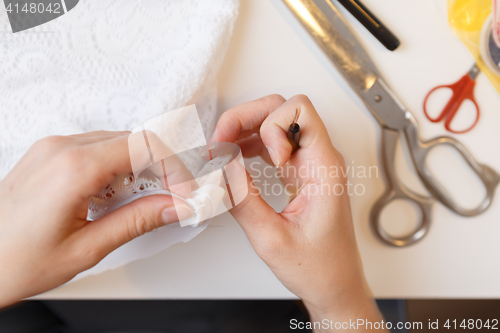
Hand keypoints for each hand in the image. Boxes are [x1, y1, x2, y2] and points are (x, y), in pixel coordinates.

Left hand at [0, 131, 192, 307]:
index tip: (184, 192)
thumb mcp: (87, 248)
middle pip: (134, 140)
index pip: (145, 146)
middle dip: (162, 168)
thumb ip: (138, 221)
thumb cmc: (16, 261)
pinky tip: (115, 195)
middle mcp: (62, 148)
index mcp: (74, 168)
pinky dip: (117, 167)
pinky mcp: (49, 154)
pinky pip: (96, 148)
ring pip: (118, 142)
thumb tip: (176, 206)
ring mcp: (53, 148)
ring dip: (140, 168)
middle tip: (172, 198)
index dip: (175, 167)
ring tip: (143, 202)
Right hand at [213, 95, 385, 331]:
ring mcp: (310, 164)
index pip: (299, 110)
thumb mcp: (271, 238)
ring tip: (221, 151)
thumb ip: (242, 198)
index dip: (268, 122)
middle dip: (247, 118)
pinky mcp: (300, 173)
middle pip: (282, 110)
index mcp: (324, 168)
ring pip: (275, 124)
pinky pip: (273, 145)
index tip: (251, 152)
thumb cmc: (318, 268)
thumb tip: (220, 165)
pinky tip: (233, 159)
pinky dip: (250, 145)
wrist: (335, 286)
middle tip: (221, 141)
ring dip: (245, 130)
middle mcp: (320, 159)